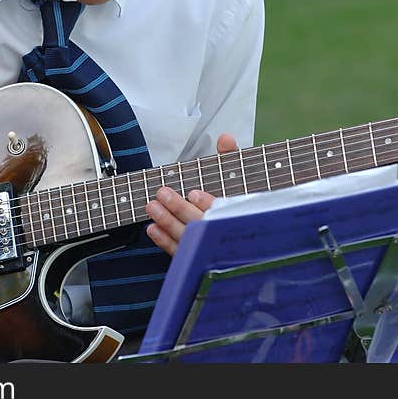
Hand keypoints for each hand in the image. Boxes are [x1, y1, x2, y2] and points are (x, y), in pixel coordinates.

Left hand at [145, 133, 237, 255]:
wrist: (245, 237)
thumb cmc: (239, 204)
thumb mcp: (237, 177)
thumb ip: (230, 158)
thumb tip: (225, 137)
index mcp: (237, 214)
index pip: (225, 212)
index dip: (210, 203)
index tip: (195, 194)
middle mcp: (224, 233)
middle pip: (202, 224)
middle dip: (181, 209)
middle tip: (163, 194)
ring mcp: (211, 249)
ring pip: (188, 239)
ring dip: (168, 223)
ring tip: (152, 207)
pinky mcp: (198, 260)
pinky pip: (180, 253)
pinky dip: (164, 242)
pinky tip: (152, 229)